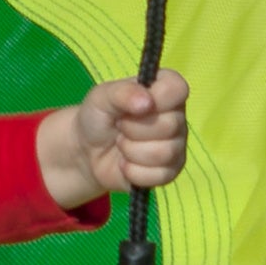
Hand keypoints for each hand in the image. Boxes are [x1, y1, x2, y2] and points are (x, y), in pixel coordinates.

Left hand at [36, 71, 188, 211]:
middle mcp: (177, 117)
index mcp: (165, 90)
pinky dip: (133, 171)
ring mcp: (176, 146)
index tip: (135, 106)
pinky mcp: (170, 171)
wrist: (87, 152)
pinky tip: (125, 163)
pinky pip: (158, 175)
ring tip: (121, 143)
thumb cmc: (98, 116)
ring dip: (131, 151)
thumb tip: (147, 102)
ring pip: (164, 153)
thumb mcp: (101, 97)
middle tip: (120, 126)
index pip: (178, 88)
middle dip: (133, 129)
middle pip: (170, 125)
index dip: (156, 99)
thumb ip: (123, 92)